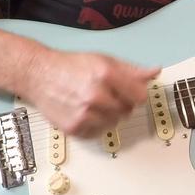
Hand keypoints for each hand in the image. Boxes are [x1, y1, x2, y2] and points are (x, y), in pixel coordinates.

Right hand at [20, 49, 159, 137]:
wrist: (38, 75)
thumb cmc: (72, 66)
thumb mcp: (104, 61)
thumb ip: (132, 70)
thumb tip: (155, 72)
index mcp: (106, 75)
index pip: (140, 96)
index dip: (136, 94)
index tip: (130, 93)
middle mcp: (96, 96)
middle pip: (128, 111)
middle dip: (122, 104)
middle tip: (106, 95)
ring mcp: (84, 114)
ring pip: (115, 124)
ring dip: (109, 116)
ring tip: (95, 103)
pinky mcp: (75, 128)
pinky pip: (98, 133)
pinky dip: (96, 125)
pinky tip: (86, 112)